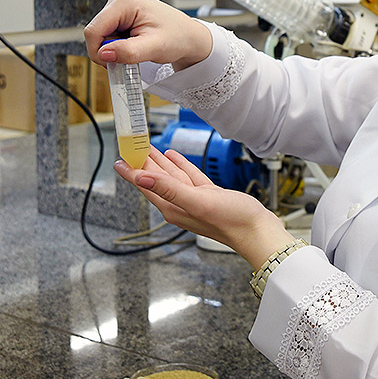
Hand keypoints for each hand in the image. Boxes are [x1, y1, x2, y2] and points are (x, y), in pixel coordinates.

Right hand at [84, 0, 212, 70]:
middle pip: (96, 32)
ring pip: (101, 33)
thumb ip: (128, 51)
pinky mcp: (119, 9)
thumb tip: (104, 54)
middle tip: (132, 55)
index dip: (100, 51)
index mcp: (125, 0)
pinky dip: (117, 42)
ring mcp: (119, 1)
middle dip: (110, 49)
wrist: (188, 36)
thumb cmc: (177, 37)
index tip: (115, 63)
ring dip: (114, 46)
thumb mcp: (154, 48)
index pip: (94, 30)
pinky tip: (133, 42)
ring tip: (137, 47)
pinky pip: (107, 32)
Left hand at [115, 146, 295, 269]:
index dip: (131, 171)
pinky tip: (175, 157)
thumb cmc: (232, 221)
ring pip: (172, 176)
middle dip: (143, 163)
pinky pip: (190, 178)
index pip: (145, 184)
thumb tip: (141, 178)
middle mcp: (180, 204)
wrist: (257, 231)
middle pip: (155, 179)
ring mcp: (194, 200)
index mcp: (173, 206)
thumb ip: (169, 189)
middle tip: (132, 147)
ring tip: (149, 149)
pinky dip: (181, 166)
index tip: (119, 159)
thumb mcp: (198, 201)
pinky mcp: (209, 196)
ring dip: (160, 162)